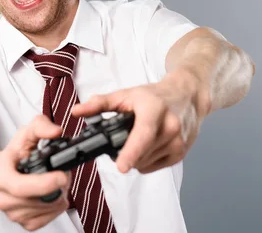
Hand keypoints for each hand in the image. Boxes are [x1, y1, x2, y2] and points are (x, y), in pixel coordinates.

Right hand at [0, 115, 71, 230]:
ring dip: (60, 194)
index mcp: (0, 177)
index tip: (61, 175)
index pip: (21, 187)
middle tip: (62, 172)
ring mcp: (14, 214)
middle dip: (59, 185)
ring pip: (49, 209)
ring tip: (55, 180)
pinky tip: (52, 194)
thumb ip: (39, 127)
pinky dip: (56, 206)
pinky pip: (49, 219)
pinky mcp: (24, 223)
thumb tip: (55, 131)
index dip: (45, 184)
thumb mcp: (21, 136)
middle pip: (41, 199)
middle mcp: (5, 199)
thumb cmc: (7, 159)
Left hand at [72, 67, 206, 173]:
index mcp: (154, 109)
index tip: (121, 166)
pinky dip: (145, 160)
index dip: (131, 152)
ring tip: (137, 138)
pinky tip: (147, 145)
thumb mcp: (124, 95)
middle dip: (124, 151)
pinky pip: (153, 167)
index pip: (143, 134)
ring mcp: (178, 142)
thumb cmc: (154, 96)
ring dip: (135, 157)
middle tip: (122, 137)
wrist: (186, 96)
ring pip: (145, 163)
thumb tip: (76, 111)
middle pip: (140, 153)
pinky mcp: (181, 153)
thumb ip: (98, 104)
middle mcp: (170, 126)